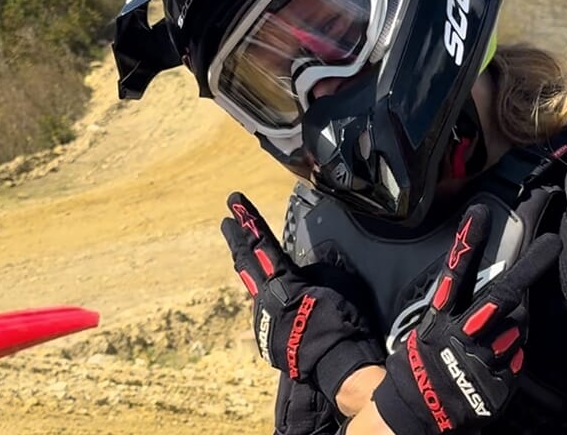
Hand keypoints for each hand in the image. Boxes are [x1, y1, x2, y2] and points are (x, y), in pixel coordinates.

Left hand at [220, 192, 384, 402]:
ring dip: (257, 276)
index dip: (248, 220)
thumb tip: (307, 270)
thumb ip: (315, 271)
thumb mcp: (336, 282)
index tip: (234, 201)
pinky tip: (282, 305)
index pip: (261, 242)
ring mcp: (262, 322)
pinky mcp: (266, 340)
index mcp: (281, 280)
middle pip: (245, 263)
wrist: (336, 365)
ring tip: (257, 262)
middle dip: (236, 239)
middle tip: (226, 221)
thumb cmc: (341, 320)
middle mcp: (264, 299)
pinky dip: (272, 304)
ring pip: (256, 291)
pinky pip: (267, 314)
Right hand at [372, 204, 561, 433]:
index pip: (457, 272)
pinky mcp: (498, 384)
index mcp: (441, 317)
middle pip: (502, 294)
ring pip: (516, 328)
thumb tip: (492, 300)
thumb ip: (456, 311)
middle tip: (553, 243)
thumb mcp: (428, 330)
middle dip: (530, 267)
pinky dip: (507, 361)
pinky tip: (487, 369)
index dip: (469, 242)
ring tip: (486, 345)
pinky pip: (516, 360)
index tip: (481, 212)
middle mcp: (462, 333)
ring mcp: (482, 359)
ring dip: (509, 332)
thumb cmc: (422, 366)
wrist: (416, 415)